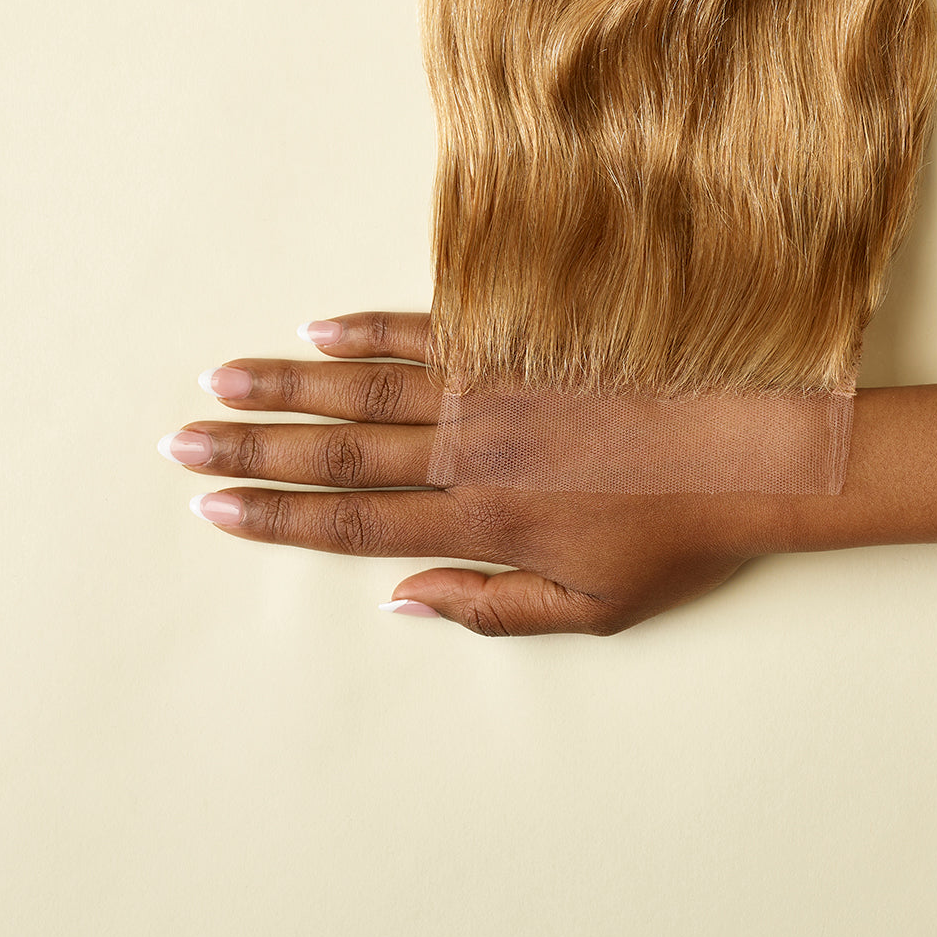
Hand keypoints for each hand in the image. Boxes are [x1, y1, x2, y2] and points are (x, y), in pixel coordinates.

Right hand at [161, 311, 792, 635]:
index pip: (357, 521)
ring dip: (290, 384)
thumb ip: (489, 609)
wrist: (755, 453)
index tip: (216, 506)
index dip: (279, 517)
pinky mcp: (528, 343)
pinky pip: (434, 330)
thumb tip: (400, 601)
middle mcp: (475, 450)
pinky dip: (372, 329)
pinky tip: (320, 327)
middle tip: (180, 437)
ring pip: (370, 386)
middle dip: (254, 447)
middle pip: (341, 449)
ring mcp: (498, 387)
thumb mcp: (594, 609)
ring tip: (223, 378)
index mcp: (486, 520)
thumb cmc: (678, 537)